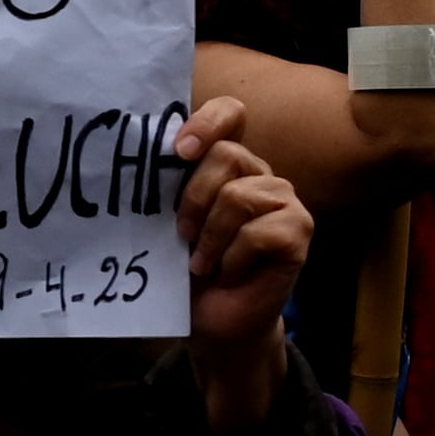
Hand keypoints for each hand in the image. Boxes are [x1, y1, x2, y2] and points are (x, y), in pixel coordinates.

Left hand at [173, 95, 313, 412]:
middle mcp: (259, 175)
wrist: (212, 321)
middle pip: (226, 156)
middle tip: (181, 234)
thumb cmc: (187, 269)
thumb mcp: (169, 222)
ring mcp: (284, 202)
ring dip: (211, 237)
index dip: (208, 121)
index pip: (230, 114)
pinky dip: (234, 258)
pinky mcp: (298, 232)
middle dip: (193, 198)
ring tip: (201, 263)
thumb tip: (135, 157)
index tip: (178, 150)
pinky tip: (229, 274)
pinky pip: (260, 233)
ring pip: (239, 196)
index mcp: (227, 164)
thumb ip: (167, 187)